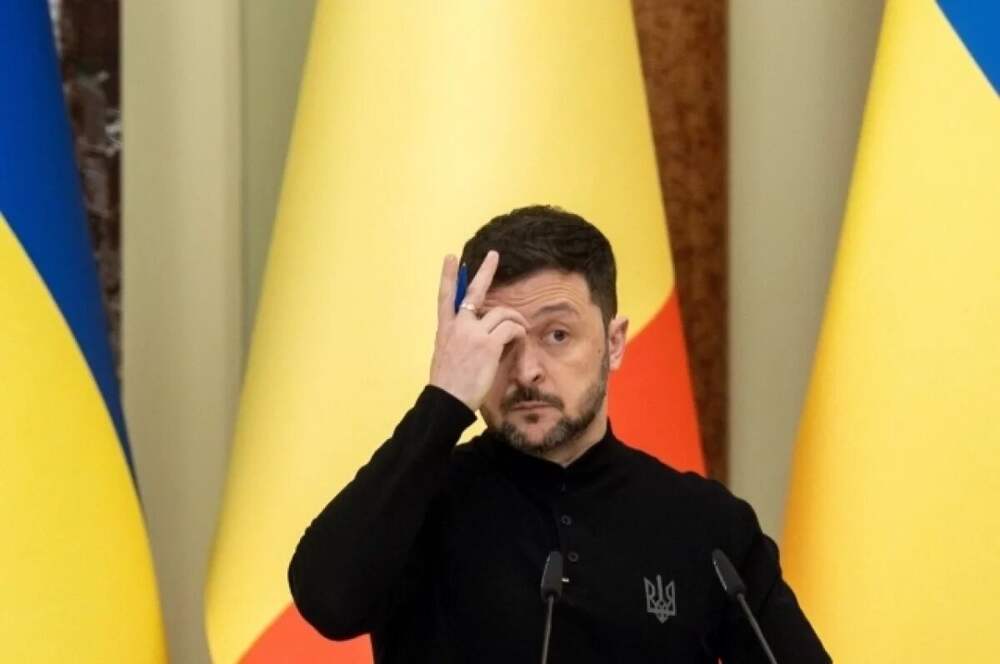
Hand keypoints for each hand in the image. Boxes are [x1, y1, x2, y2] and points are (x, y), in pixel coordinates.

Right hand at [429, 251, 527, 411]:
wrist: (447, 400)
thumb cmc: (447, 384)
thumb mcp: (445, 355)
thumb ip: (457, 339)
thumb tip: (472, 335)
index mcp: (445, 329)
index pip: (445, 296)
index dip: (449, 276)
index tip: (452, 258)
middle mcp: (458, 326)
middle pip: (474, 293)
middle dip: (485, 270)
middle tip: (494, 255)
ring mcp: (472, 333)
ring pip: (502, 313)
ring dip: (516, 319)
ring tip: (523, 327)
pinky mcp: (487, 344)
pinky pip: (511, 328)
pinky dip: (519, 331)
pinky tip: (521, 338)